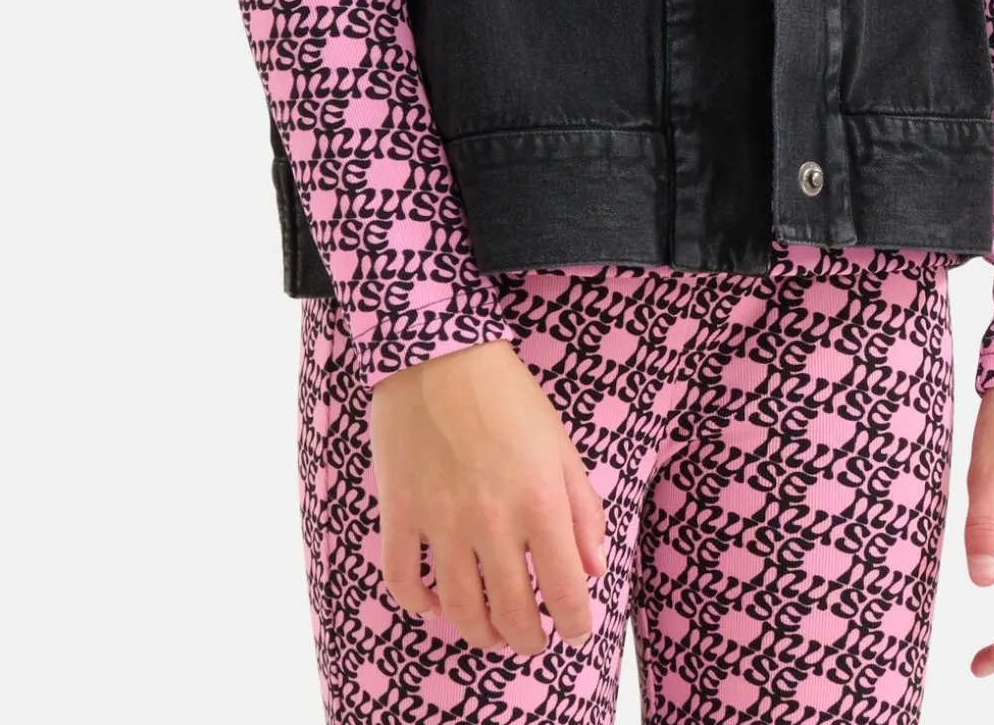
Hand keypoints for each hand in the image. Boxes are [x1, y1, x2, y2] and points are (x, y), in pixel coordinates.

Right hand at [371, 338, 607, 654]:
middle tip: (532, 641)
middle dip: (528, 640)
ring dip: (479, 633)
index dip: (574, 623)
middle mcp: (491, 522)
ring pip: (460, 609)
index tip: (575, 630)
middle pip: (512, 614)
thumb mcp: (561, 445)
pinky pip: (403, 580)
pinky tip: (435, 604)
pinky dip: (418, 603)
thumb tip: (594, 568)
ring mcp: (441, 521)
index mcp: (540, 502)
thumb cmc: (507, 395)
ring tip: (491, 634)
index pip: (565, 592)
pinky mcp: (399, 513)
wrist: (438, 352)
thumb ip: (583, 509)